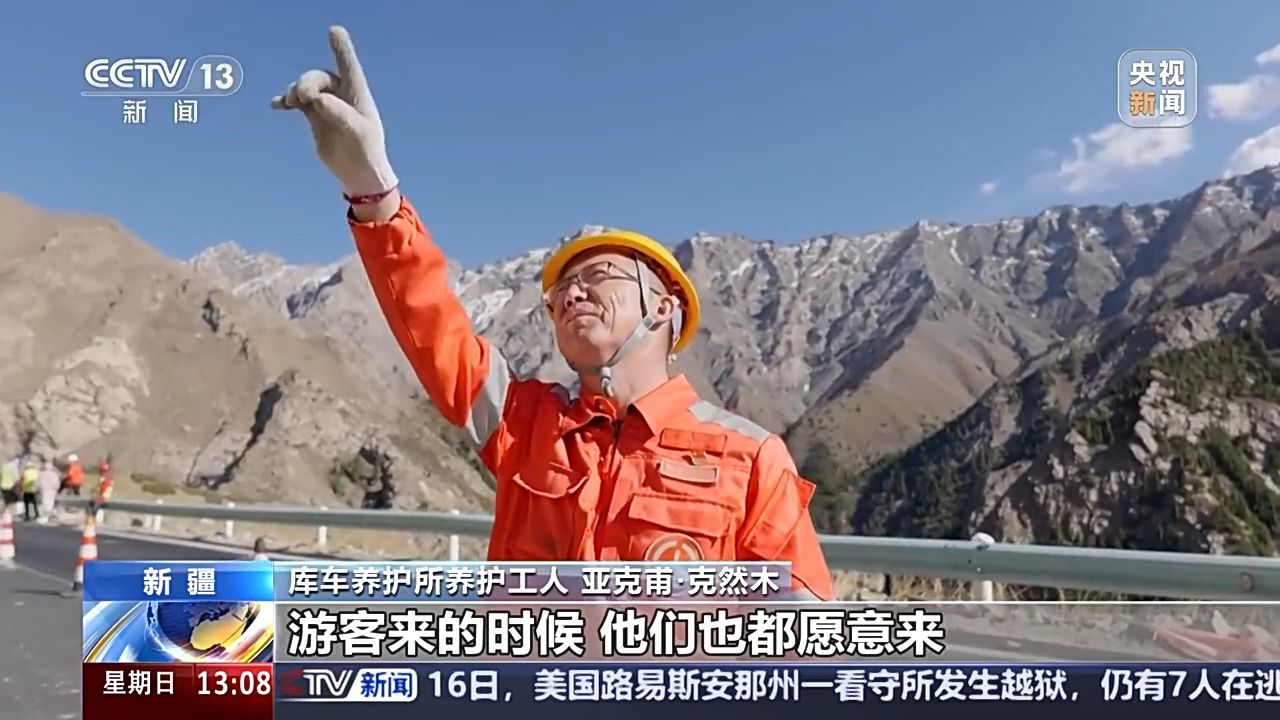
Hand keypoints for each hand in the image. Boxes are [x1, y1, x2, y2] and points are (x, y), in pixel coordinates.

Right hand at [271, 26, 398, 198]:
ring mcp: (326, 104)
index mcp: (357, 94)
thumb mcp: (358, 133)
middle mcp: (341, 94)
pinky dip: (286, 100)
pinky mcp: (314, 115)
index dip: (341, 48)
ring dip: (295, 90)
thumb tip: (318, 100)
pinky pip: (296, 101)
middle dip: (307, 83)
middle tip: (302, 96)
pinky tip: (277, 104)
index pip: (348, 66)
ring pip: (306, 87)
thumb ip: (340, 114)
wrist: (358, 172)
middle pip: (319, 78)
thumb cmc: (366, 151)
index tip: (334, 31)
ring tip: (290, 100)